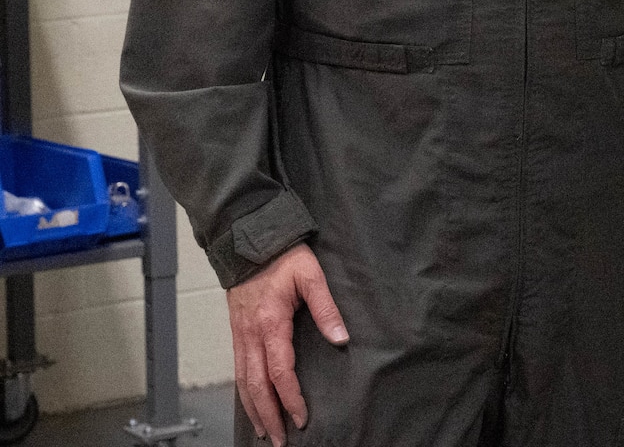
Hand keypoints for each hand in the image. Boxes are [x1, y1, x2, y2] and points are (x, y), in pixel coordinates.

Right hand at [227, 243, 348, 445]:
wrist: (248, 241)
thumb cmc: (282, 257)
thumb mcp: (311, 276)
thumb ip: (326, 308)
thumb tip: (341, 337)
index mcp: (270, 323)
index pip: (280, 372)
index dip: (291, 398)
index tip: (302, 417)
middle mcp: (251, 335)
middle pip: (257, 386)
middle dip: (269, 416)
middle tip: (280, 440)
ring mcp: (240, 336)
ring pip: (243, 382)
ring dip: (254, 409)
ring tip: (265, 431)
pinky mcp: (237, 334)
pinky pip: (239, 371)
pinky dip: (244, 393)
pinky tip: (252, 404)